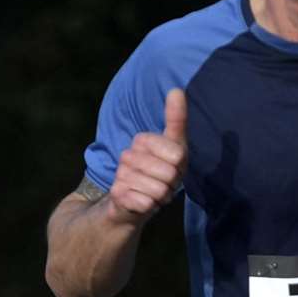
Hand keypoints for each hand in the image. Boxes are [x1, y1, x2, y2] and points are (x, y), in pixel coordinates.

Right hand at [107, 88, 187, 226]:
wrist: (131, 204)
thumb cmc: (158, 174)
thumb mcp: (174, 148)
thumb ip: (176, 120)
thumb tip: (177, 89)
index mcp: (142, 140)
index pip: (177, 153)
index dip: (180, 166)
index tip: (172, 167)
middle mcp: (128, 155)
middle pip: (169, 173)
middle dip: (172, 184)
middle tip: (163, 184)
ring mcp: (121, 175)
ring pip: (158, 189)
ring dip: (162, 196)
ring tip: (154, 193)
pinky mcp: (117, 195)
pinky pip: (146, 203)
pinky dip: (150, 206)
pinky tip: (143, 203)